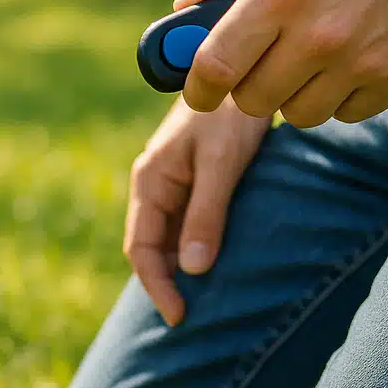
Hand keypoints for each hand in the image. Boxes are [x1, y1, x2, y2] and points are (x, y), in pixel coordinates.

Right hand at [126, 97, 269, 325]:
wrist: (245, 66)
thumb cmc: (231, 112)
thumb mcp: (222, 163)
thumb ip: (207, 214)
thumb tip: (195, 271)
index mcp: (150, 182)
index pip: (142, 249)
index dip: (157, 287)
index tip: (179, 318)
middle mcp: (156, 187)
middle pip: (153, 249)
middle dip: (168, 285)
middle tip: (193, 320)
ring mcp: (175, 184)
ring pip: (172, 240)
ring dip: (184, 270)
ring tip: (207, 301)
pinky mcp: (197, 180)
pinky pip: (191, 225)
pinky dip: (200, 250)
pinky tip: (220, 265)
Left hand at [176, 0, 387, 125]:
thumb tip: (187, 7)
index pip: (218, 65)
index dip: (197, 87)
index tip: (197, 91)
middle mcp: (321, 34)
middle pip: (253, 100)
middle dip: (246, 85)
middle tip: (257, 63)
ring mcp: (364, 60)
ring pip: (299, 114)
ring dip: (292, 94)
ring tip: (306, 58)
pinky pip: (346, 113)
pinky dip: (338, 97)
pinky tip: (346, 61)